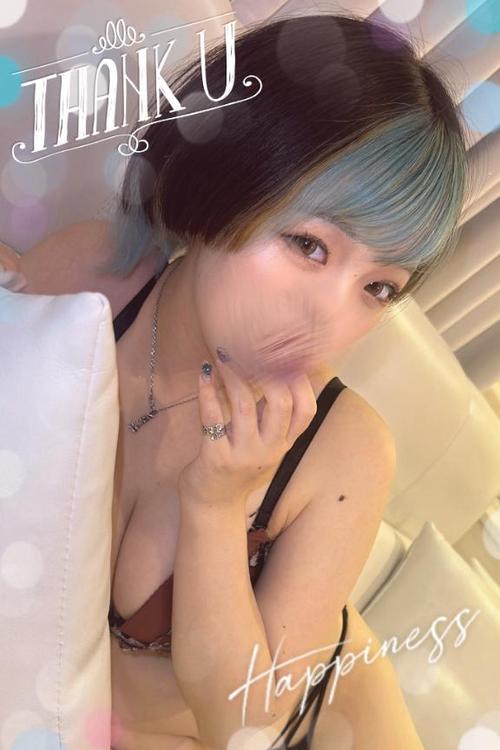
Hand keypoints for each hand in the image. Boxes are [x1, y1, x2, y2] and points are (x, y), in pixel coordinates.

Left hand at [176, 354, 317, 504]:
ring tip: (223, 355)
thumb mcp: (264, 444)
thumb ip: (270, 415)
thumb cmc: (239, 466)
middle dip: (267, 371)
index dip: (302, 381)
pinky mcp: (216, 458)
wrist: (214, 505)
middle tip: (250, 348)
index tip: (288, 354)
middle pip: (281, 403)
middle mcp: (269, 450)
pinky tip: (203, 375)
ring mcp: (243, 455)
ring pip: (244, 405)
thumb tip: (274, 370)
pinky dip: (207, 393)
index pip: (306, 411)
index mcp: (283, 444)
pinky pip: (212, 418)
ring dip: (233, 375)